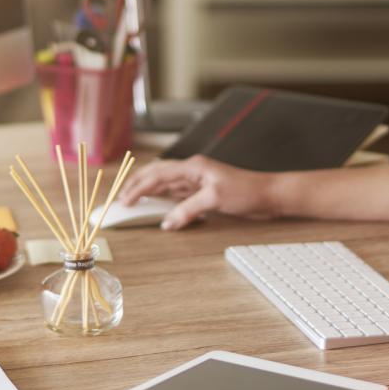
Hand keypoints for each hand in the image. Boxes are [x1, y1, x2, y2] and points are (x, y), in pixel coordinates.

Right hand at [119, 155, 277, 230]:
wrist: (268, 194)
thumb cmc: (246, 191)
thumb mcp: (214, 200)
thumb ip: (188, 210)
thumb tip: (166, 222)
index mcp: (193, 166)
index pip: (158, 175)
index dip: (138, 188)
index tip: (123, 201)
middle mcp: (192, 171)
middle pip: (157, 174)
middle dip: (137, 185)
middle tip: (120, 199)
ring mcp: (197, 181)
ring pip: (166, 184)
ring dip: (149, 192)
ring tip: (132, 202)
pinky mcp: (203, 191)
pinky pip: (177, 194)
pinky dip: (163, 200)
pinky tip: (156, 207)